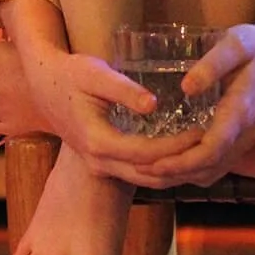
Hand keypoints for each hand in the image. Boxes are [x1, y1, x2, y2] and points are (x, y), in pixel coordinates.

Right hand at [20, 47, 205, 187]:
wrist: (43, 84)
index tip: (202, 131)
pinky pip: (137, 174)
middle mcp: (98, 161)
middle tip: (211, 148)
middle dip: (183, 165)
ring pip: (145, 181)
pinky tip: (182, 156)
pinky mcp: (103, 163)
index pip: (147, 154)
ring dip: (175, 173)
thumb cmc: (70, 74)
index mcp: (97, 141)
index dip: (177, 146)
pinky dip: (162, 170)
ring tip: (203, 155)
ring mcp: (99, 166)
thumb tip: (154, 104)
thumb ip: (123, 89)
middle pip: (149, 175)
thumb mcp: (95, 73)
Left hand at [131, 20, 254, 187]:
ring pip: (213, 172)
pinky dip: (193, 171)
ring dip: (182, 176)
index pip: (211, 150)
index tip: (153, 163)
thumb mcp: (236, 44)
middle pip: (209, 169)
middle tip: (138, 171)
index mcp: (240, 113)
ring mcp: (245, 139)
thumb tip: (186, 88)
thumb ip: (213, 64)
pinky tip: (172, 164)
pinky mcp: (241, 138)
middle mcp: (244, 134)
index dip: (182, 162)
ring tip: (149, 171)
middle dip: (174, 174)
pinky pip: (217, 165)